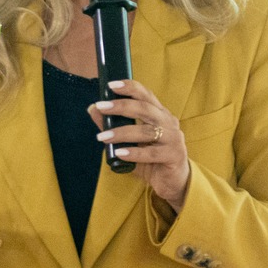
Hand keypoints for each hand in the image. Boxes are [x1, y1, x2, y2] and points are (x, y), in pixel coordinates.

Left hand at [90, 78, 190, 211]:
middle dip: (121, 106)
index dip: (130, 88)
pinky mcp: (174, 156)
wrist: (172, 182)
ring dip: (122, 133)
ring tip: (102, 137)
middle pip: (145, 109)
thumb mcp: (130, 141)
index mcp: (160, 114)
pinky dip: (134, 153)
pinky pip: (152, 153)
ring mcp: (174, 139)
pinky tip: (120, 153)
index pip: (146, 95)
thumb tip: (93, 109)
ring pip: (146, 131)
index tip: (111, 85)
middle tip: (101, 107)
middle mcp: (169, 122)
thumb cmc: (151, 158)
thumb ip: (112, 126)